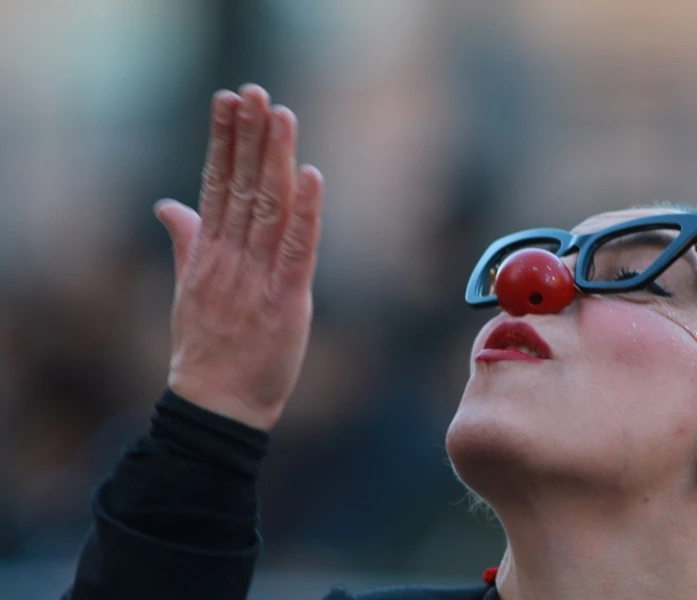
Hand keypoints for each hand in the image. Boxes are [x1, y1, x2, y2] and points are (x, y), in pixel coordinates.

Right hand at [154, 84, 323, 430]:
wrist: (215, 406)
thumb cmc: (207, 348)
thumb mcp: (188, 288)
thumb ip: (184, 242)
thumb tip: (168, 204)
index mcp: (207, 253)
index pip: (215, 184)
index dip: (224, 141)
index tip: (229, 101)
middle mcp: (228, 258)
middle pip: (239, 185)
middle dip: (248, 136)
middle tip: (254, 91)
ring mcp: (254, 278)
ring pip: (267, 207)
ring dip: (275, 159)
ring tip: (280, 115)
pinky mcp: (284, 300)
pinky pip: (297, 249)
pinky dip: (307, 212)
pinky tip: (312, 175)